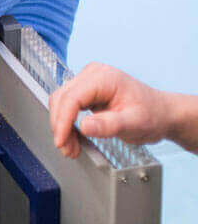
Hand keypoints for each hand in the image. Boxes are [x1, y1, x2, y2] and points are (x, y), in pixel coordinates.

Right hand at [49, 63, 169, 158]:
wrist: (162, 114)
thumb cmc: (153, 115)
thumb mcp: (134, 123)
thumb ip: (110, 125)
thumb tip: (85, 126)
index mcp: (104, 77)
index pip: (72, 98)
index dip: (63, 121)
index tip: (61, 141)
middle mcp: (92, 74)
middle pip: (61, 99)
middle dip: (61, 126)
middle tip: (67, 149)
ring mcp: (87, 81)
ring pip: (60, 103)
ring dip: (62, 127)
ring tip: (71, 147)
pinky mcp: (85, 91)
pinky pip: (67, 106)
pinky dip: (67, 124)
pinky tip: (73, 138)